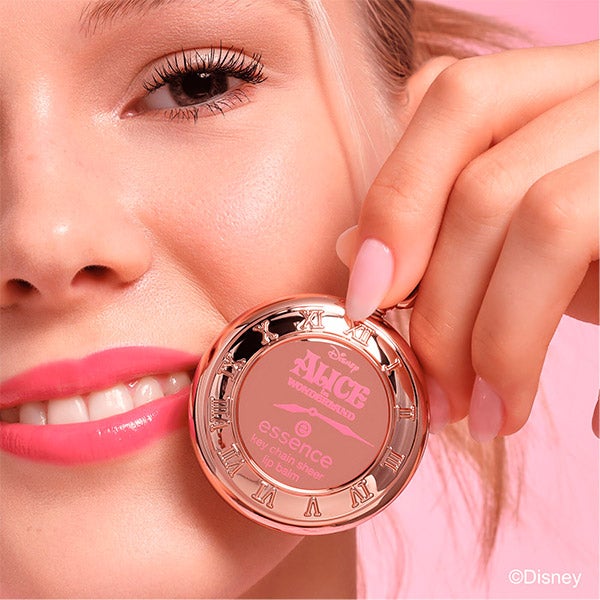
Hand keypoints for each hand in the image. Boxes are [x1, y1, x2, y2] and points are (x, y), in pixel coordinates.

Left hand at [336, 41, 598, 440]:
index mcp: (556, 86)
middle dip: (441, 307)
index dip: (395, 201)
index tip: (366, 300)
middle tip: (435, 393)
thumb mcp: (522, 221)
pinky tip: (589, 418)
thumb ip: (445, 222)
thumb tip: (354, 247)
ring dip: (503, 340)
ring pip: (546, 219)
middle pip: (486, 184)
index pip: (452, 102)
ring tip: (490, 416)